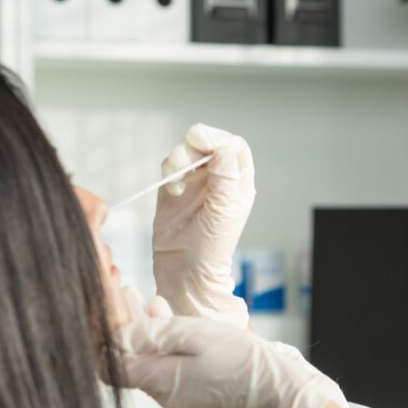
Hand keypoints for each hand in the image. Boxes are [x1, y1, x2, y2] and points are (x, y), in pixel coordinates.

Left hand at [115, 288, 342, 407]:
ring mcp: (175, 392)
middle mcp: (160, 391)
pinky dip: (160, 338)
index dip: (100, 339)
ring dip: (141, 327)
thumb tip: (113, 335)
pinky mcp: (189, 388)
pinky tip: (162, 312)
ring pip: (145, 357)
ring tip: (139, 294)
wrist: (272, 387)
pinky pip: (164, 362)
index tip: (103, 310)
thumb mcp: (192, 335)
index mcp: (157, 379)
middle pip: (126, 358)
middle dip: (121, 324)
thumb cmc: (237, 358)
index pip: (108, 366)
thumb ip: (150, 334)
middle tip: (120, 289)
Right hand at [152, 123, 254, 328]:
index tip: (200, 139)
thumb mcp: (224, 208)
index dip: (218, 138)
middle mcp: (218, 178)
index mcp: (238, 182)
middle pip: (207, 143)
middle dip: (194, 145)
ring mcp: (195, 181)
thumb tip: (220, 143)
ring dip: (178, 157)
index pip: (232, 145)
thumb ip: (224, 173)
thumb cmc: (212, 245)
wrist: (184, 268)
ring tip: (176, 178)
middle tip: (184, 160)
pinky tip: (172, 189)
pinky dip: (169, 171)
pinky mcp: (174, 187)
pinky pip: (170, 166)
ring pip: (186, 150)